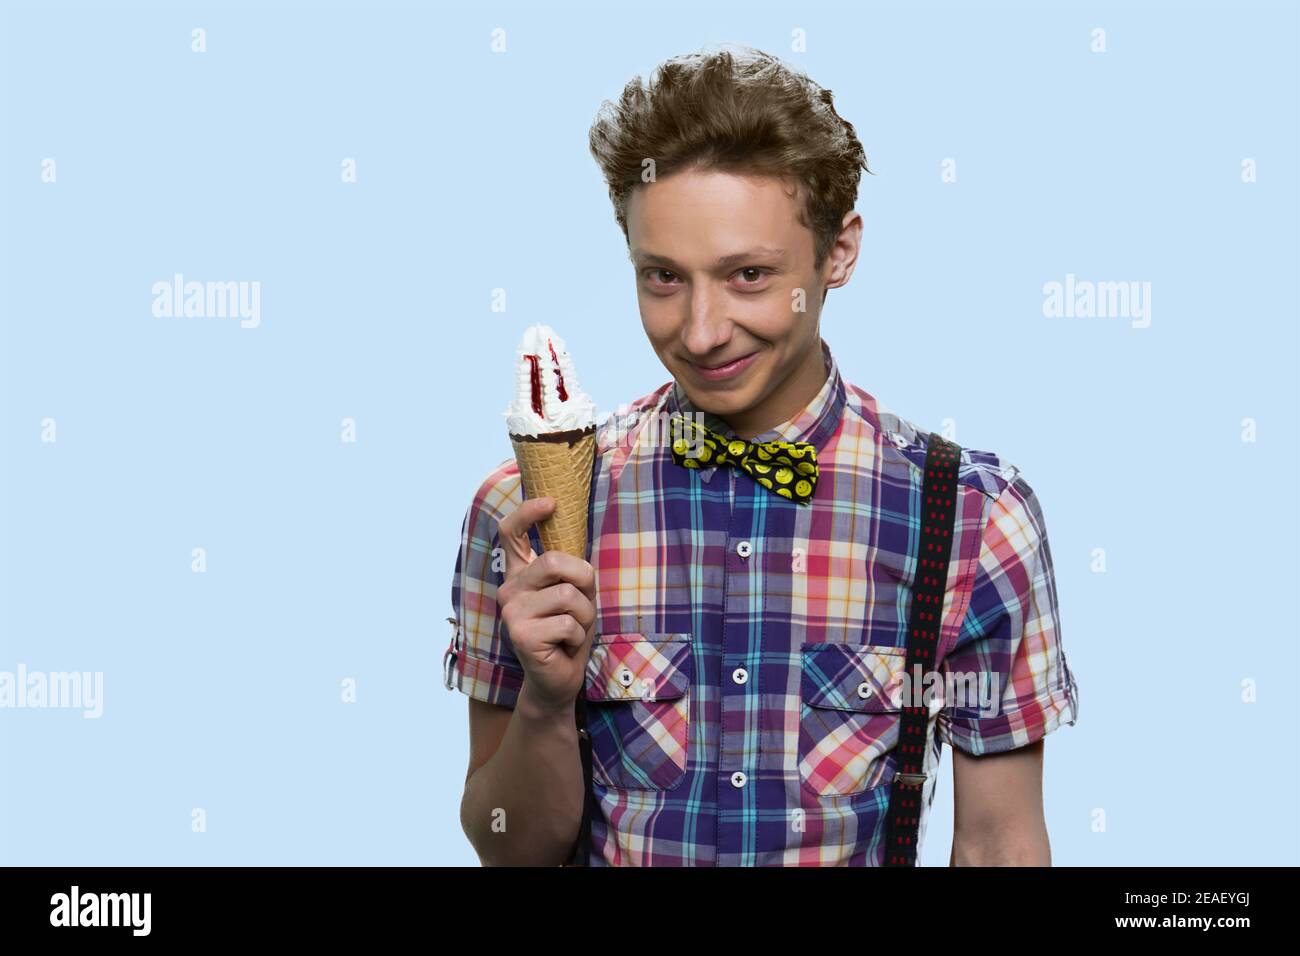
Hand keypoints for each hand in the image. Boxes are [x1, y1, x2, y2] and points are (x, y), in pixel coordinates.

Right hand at [495, 496, 596, 714]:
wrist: (556, 679)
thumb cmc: (568, 634)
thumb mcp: (572, 596)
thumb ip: (567, 572)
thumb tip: (576, 550)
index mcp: (519, 575)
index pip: (512, 533)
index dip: (528, 512)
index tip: (551, 503)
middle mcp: (509, 589)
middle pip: (555, 560)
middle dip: (584, 582)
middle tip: (582, 606)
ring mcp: (511, 612)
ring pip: (568, 595)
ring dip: (585, 616)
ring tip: (573, 631)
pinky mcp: (520, 634)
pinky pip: (569, 623)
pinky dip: (578, 637)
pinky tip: (564, 647)